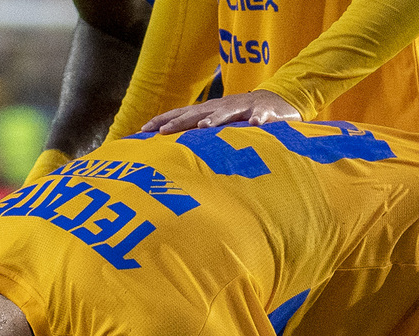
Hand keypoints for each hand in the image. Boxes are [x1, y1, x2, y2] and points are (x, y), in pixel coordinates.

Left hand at [141, 89, 300, 134]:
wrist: (275, 103)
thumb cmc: (239, 118)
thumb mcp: (215, 125)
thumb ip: (196, 135)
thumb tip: (168, 149)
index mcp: (207, 111)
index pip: (180, 114)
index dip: (162, 120)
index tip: (142, 130)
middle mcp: (221, 107)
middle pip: (196, 113)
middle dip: (179, 121)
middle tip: (162, 131)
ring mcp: (242, 107)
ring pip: (226, 112)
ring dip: (214, 118)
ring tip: (202, 126)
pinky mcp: (264, 112)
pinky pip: (260, 116)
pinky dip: (257, 119)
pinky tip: (253, 124)